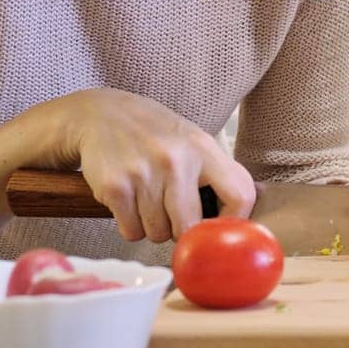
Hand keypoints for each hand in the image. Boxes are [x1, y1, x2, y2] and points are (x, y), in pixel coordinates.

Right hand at [33, 89, 255, 242]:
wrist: (101, 114)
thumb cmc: (154, 134)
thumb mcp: (192, 141)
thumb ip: (217, 173)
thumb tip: (247, 212)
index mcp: (203, 148)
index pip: (240, 195)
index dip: (233, 221)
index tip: (219, 228)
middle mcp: (176, 160)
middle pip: (190, 227)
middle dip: (181, 230)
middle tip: (172, 214)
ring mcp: (144, 174)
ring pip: (158, 233)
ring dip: (153, 226)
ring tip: (147, 199)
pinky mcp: (116, 187)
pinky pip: (132, 231)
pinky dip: (130, 225)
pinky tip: (129, 201)